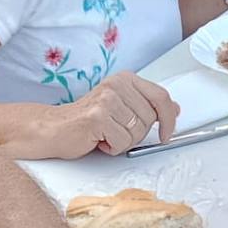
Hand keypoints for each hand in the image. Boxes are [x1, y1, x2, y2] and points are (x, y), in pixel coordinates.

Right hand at [51, 72, 179, 157]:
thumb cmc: (86, 120)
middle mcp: (117, 85)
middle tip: (117, 133)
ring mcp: (107, 100)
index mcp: (125, 79)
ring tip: (106, 136)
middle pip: (150, 118)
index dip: (169, 118)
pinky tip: (99, 141)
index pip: (161, 96)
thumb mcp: (121, 106)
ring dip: (124, 142)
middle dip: (138, 134)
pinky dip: (112, 148)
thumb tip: (175, 109)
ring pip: (137, 132)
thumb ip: (147, 105)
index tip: (168, 133)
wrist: (51, 129)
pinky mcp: (97, 117)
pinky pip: (122, 142)